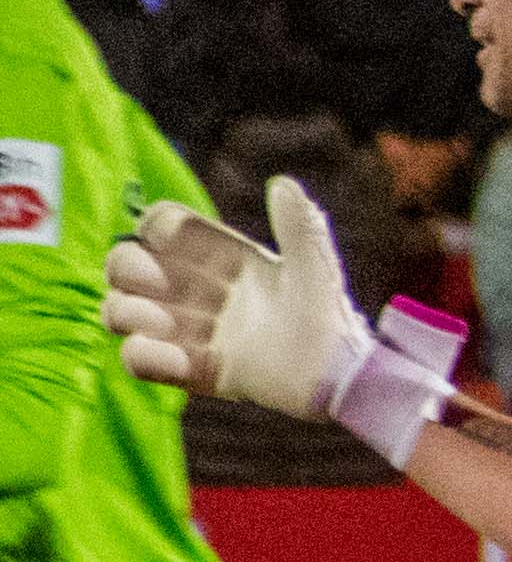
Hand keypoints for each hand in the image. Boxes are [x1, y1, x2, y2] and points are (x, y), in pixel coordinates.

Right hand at [111, 180, 455, 457]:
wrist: (338, 378)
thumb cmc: (330, 318)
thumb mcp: (315, 269)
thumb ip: (299, 227)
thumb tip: (282, 183)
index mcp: (224, 257)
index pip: (167, 227)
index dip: (156, 226)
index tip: (164, 235)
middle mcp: (199, 290)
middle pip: (127, 264)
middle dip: (127, 267)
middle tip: (156, 281)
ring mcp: (190, 329)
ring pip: (122, 310)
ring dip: (128, 311)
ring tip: (162, 322)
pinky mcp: (191, 369)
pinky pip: (139, 359)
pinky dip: (146, 356)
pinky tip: (183, 359)